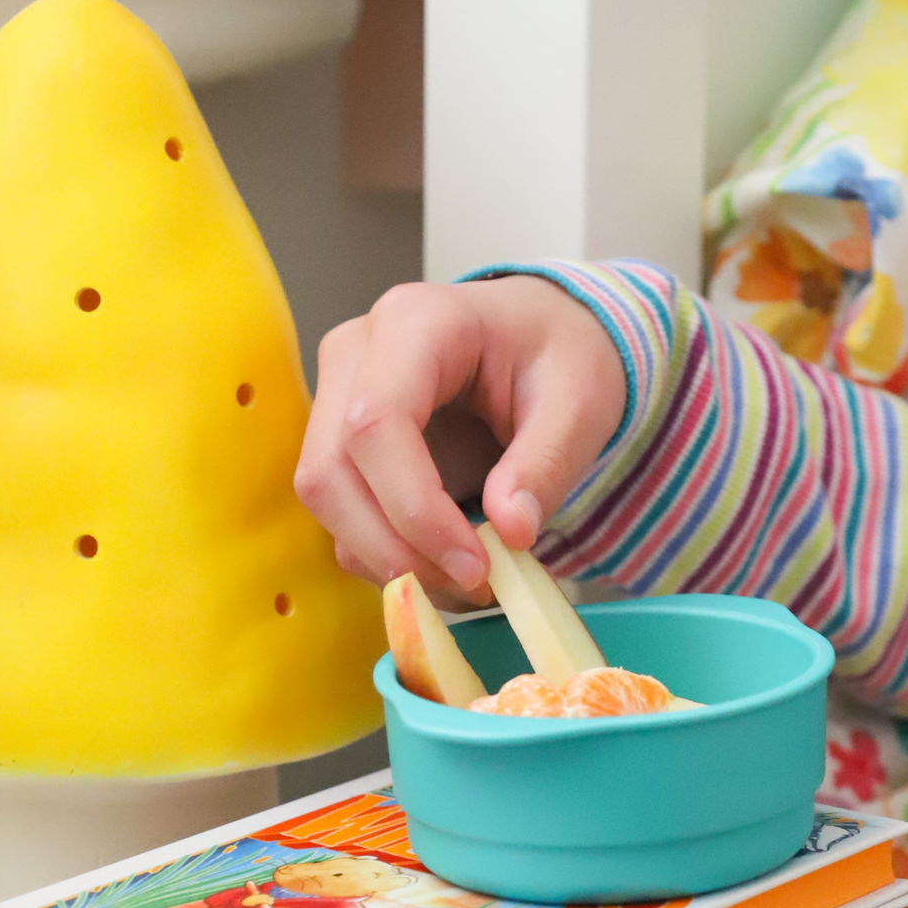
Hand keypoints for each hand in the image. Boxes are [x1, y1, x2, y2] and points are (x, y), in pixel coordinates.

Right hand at [295, 276, 626, 607]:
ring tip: (473, 579)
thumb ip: (547, 464)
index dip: (415, 509)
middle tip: (477, 586)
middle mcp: (357, 351)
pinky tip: (449, 562)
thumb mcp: (580, 403)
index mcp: (418, 321)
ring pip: (327, 500)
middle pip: (332, 471)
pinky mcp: (340, 438)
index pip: (376, 424)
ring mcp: (337, 394)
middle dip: (397, 548)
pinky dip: (388, 553)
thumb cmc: (560, 354)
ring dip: (390, 559)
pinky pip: (343, 511)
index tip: (477, 565)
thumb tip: (510, 534)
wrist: (542, 336)